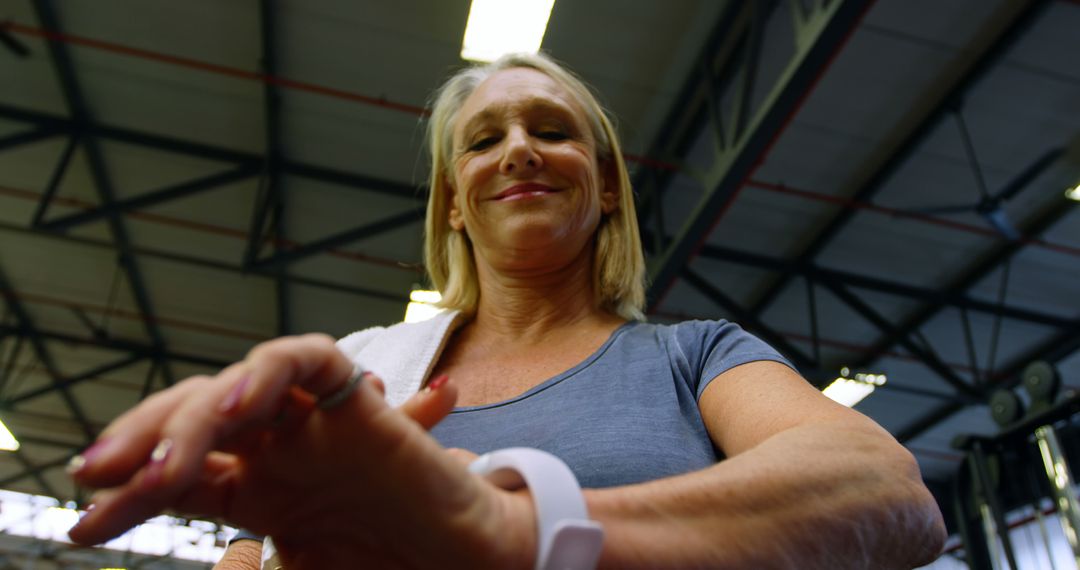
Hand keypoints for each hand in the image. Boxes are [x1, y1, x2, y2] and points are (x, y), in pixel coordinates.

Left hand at [67, 334, 534, 568]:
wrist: (465, 561)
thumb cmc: (390, 567)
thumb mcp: (300, 569)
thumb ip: (254, 569)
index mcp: (262, 492)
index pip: (181, 475)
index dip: (127, 494)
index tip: (84, 527)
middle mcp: (281, 450)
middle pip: (195, 416)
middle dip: (141, 439)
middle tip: (97, 475)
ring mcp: (316, 424)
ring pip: (240, 383)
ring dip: (193, 415)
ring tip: (160, 468)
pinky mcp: (358, 404)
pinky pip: (309, 360)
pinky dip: (271, 370)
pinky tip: (240, 402)